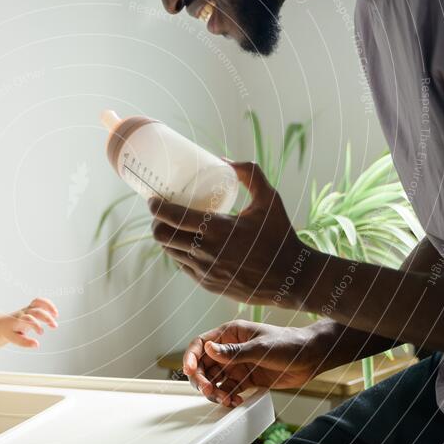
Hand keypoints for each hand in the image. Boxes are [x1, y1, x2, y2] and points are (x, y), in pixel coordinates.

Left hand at [0, 297, 58, 347]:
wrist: (3, 323)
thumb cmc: (9, 332)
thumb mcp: (14, 339)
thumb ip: (25, 342)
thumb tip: (37, 344)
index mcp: (18, 320)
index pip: (28, 319)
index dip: (36, 325)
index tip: (41, 332)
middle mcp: (23, 313)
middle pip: (36, 311)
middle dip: (46, 317)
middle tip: (54, 326)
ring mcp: (27, 309)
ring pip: (37, 303)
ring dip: (48, 307)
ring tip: (56, 315)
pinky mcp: (31, 307)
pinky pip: (39, 301)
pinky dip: (48, 304)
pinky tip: (54, 312)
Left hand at [150, 161, 314, 307]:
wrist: (291, 279)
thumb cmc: (281, 235)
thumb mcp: (269, 199)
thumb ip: (250, 173)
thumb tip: (223, 160)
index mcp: (217, 229)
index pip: (172, 217)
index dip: (155, 207)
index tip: (152, 200)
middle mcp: (206, 252)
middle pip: (162, 236)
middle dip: (156, 223)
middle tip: (160, 213)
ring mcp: (205, 271)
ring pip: (169, 253)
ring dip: (166, 239)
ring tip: (171, 227)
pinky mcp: (207, 284)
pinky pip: (183, 266)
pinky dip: (180, 254)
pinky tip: (185, 245)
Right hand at [183, 319, 322, 406]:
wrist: (311, 357)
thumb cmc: (288, 343)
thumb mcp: (260, 348)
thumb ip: (234, 352)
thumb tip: (208, 349)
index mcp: (229, 334)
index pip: (201, 344)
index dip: (190, 357)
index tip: (188, 370)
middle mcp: (229, 350)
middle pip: (203, 365)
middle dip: (202, 379)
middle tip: (208, 390)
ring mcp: (237, 365)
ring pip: (214, 380)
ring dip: (215, 391)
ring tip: (225, 399)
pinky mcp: (246, 379)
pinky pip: (229, 390)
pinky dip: (228, 397)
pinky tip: (234, 402)